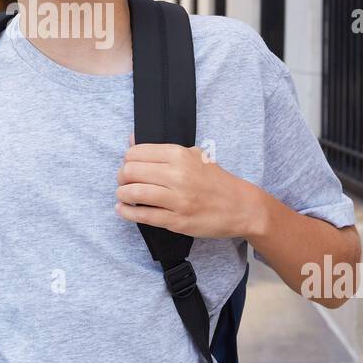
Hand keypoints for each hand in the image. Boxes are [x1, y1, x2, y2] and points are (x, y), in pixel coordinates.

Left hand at [114, 133, 257, 239]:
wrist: (240, 206)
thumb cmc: (215, 180)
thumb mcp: (194, 155)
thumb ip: (162, 150)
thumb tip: (131, 141)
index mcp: (179, 155)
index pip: (136, 153)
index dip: (127, 160)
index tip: (130, 166)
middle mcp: (177, 175)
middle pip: (130, 172)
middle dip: (122, 177)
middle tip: (124, 182)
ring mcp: (177, 199)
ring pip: (134, 193)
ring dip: (122, 195)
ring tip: (124, 196)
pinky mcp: (177, 221)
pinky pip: (143, 216)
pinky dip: (127, 212)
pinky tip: (123, 209)